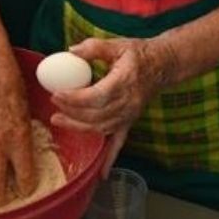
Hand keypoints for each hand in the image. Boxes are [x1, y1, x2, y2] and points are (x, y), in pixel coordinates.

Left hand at [51, 37, 172, 174]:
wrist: (164, 64)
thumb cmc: (140, 53)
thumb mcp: (117, 44)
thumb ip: (94, 47)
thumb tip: (70, 52)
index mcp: (124, 82)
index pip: (97, 96)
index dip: (75, 99)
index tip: (57, 94)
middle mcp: (128, 102)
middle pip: (96, 114)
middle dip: (71, 112)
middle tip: (54, 106)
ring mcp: (130, 114)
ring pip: (102, 128)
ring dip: (80, 127)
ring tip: (59, 120)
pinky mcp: (131, 121)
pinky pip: (120, 142)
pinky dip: (111, 158)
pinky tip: (102, 173)